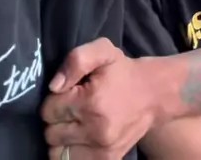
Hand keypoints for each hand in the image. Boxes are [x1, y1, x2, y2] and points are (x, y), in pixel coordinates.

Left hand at [41, 38, 155, 156]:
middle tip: (71, 107)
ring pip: (57, 152)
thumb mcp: (102, 50)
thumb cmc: (122, 71)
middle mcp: (96, 130)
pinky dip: (70, 151)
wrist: (152, 94)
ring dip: (60, 138)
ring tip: (73, 123)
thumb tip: (54, 86)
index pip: (48, 110)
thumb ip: (76, 60)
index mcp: (92, 102)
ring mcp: (102, 150)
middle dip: (56, 119)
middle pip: (50, 133)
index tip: (67, 93)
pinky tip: (79, 137)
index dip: (53, 99)